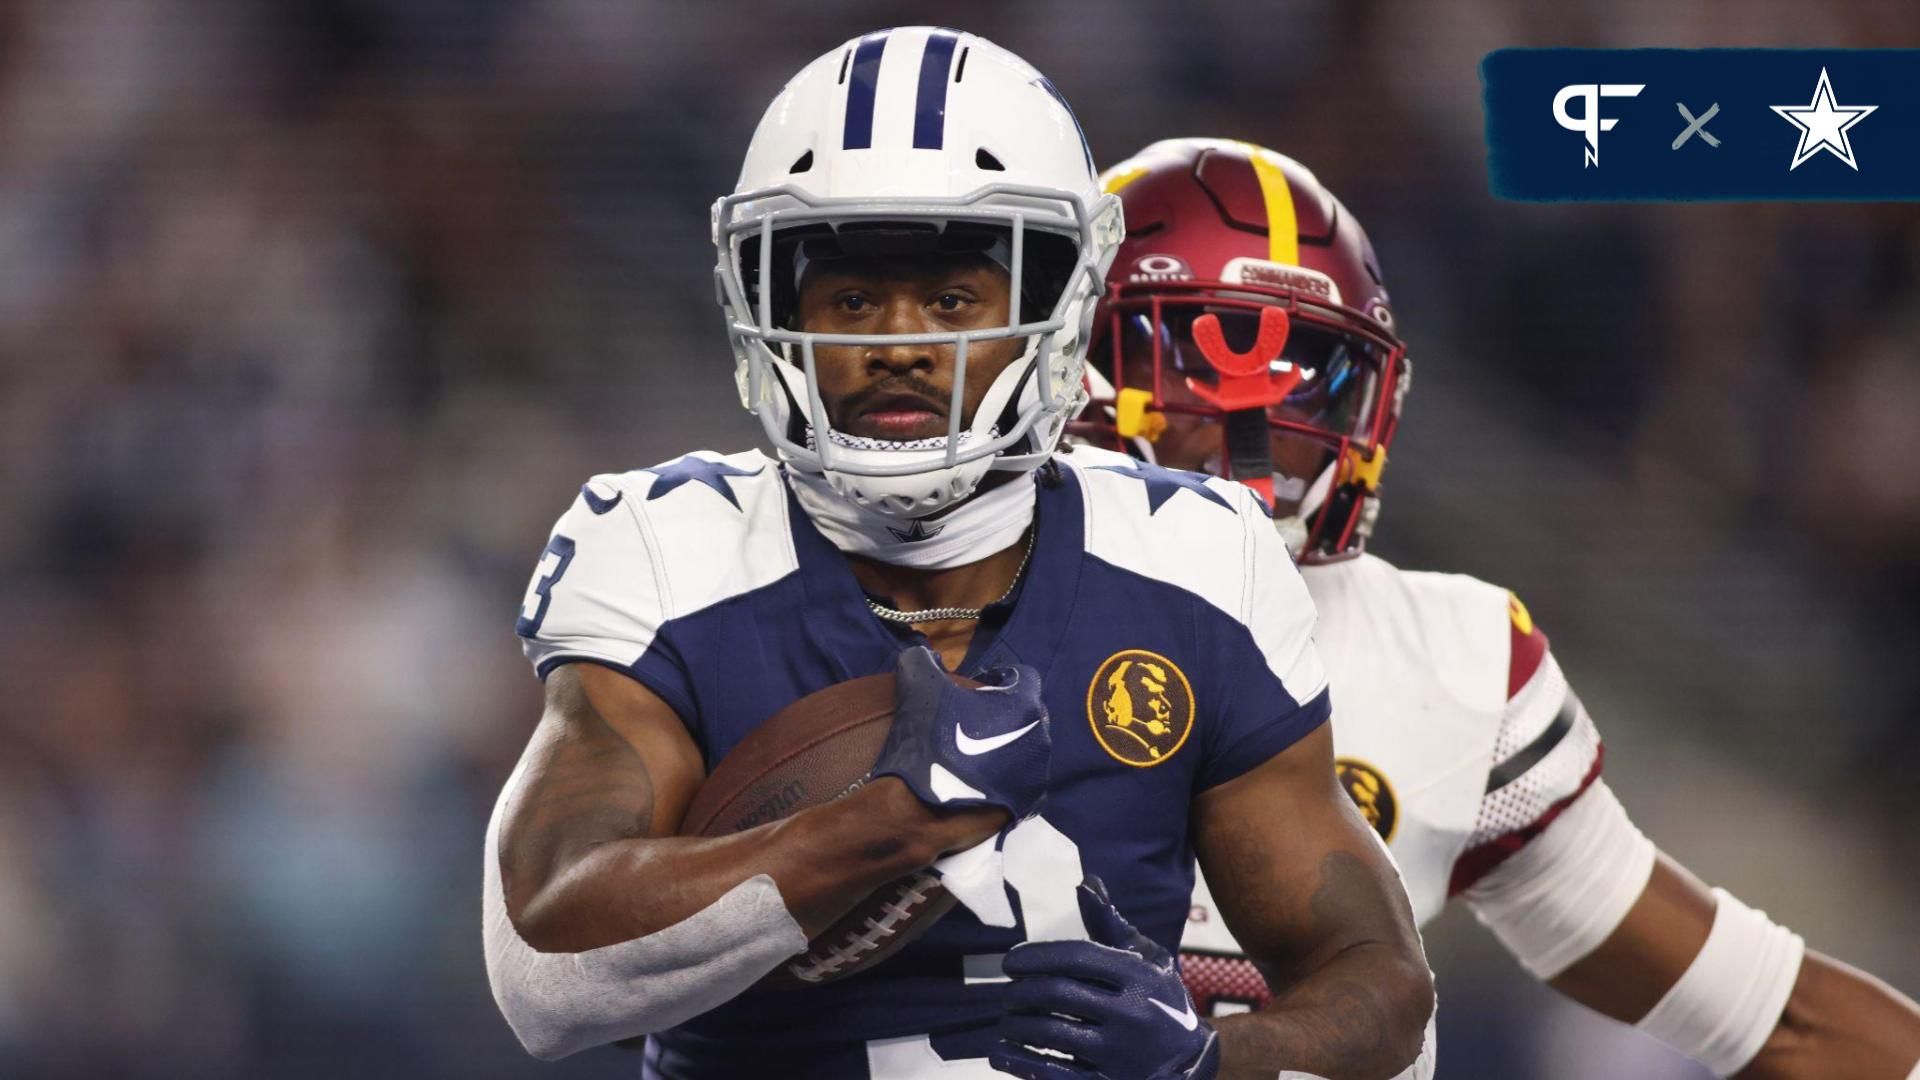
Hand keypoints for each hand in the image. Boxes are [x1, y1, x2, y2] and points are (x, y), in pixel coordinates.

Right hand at [871, 646, 1050, 821]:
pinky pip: (1020, 782)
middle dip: (1004, 714)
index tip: (976, 688)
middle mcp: (1040, 738)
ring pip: (1025, 750)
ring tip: (974, 753)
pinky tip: (978, 780)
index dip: (998, 678)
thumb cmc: (928, 742)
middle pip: (1026, 715)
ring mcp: (1036, 775)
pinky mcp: (1026, 806)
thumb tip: (923, 654)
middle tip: (971, 721)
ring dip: (1006, 746)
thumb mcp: (917, 687)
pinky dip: (1004, 778)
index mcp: (1024, 704)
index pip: (1022, 677)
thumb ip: (921, 660)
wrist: (922, 811)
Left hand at [992, 877, 1219, 1079]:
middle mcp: (1130, 1012)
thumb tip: (1085, 884)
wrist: (1194, 1062)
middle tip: (1008, 994)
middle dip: (1021, 992)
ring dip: (1017, 1024)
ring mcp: (1118, 1052)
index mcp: (1137, 976)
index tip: (1010, 962)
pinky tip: (1002, 1053)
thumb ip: (1111, 924)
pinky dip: (1019, 1061)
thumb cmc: (1161, 1000)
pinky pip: (1052, 1072)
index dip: (1036, 956)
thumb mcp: (1147, 959)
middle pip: (1057, 994)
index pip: (1076, 957)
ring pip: (1049, 1032)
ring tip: (1008, 1020)